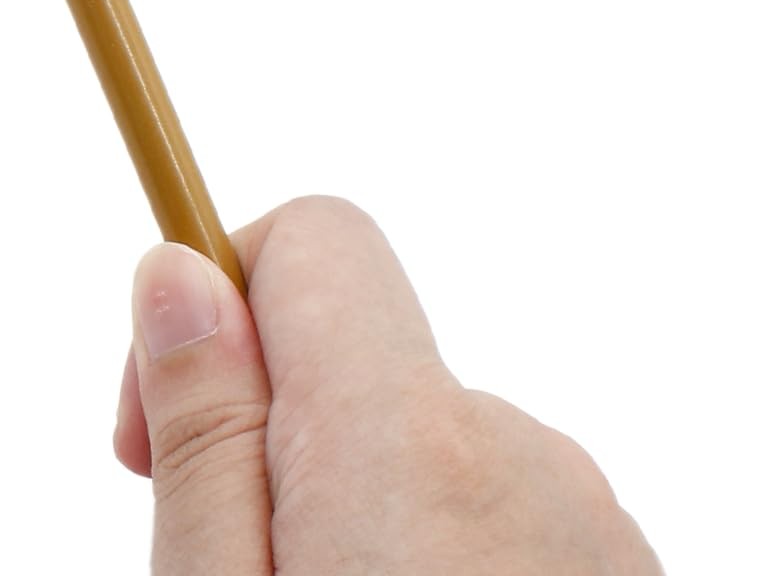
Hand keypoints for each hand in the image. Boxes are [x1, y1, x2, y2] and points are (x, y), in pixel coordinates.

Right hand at [113, 197, 660, 573]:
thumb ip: (203, 436)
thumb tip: (175, 272)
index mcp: (407, 444)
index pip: (314, 237)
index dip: (216, 292)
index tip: (159, 415)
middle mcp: (516, 454)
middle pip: (353, 360)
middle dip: (268, 434)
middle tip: (222, 567)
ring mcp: (587, 521)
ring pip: (418, 450)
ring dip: (353, 514)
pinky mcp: (619, 574)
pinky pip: (495, 516)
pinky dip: (435, 561)